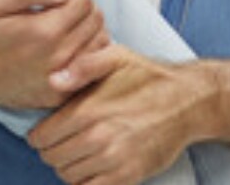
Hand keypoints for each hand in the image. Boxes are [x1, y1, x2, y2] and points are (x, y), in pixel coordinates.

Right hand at [0, 0, 111, 109]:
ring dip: (89, 26)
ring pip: (99, 43)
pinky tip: (69, 41)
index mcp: (44, 34)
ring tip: (67, 19)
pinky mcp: (60, 95)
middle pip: (95, 20)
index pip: (83, 1)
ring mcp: (60, 80)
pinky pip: (91, 67)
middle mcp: (57, 59)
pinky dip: (88, 50)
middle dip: (84, 3)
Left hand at [30, 47, 213, 184]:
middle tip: (65, 140)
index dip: (41, 134)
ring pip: (67, 176)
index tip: (50, 129)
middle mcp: (98, 137)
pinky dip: (86, 182)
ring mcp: (113, 160)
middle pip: (51, 158)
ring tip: (81, 151)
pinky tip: (94, 167)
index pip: (41, 137)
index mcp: (88, 110)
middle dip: (53, 150)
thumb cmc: (150, 78)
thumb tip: (53, 80)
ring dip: (69, 166)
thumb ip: (83, 65)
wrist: (188, 102)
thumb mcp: (117, 57)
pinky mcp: (128, 177)